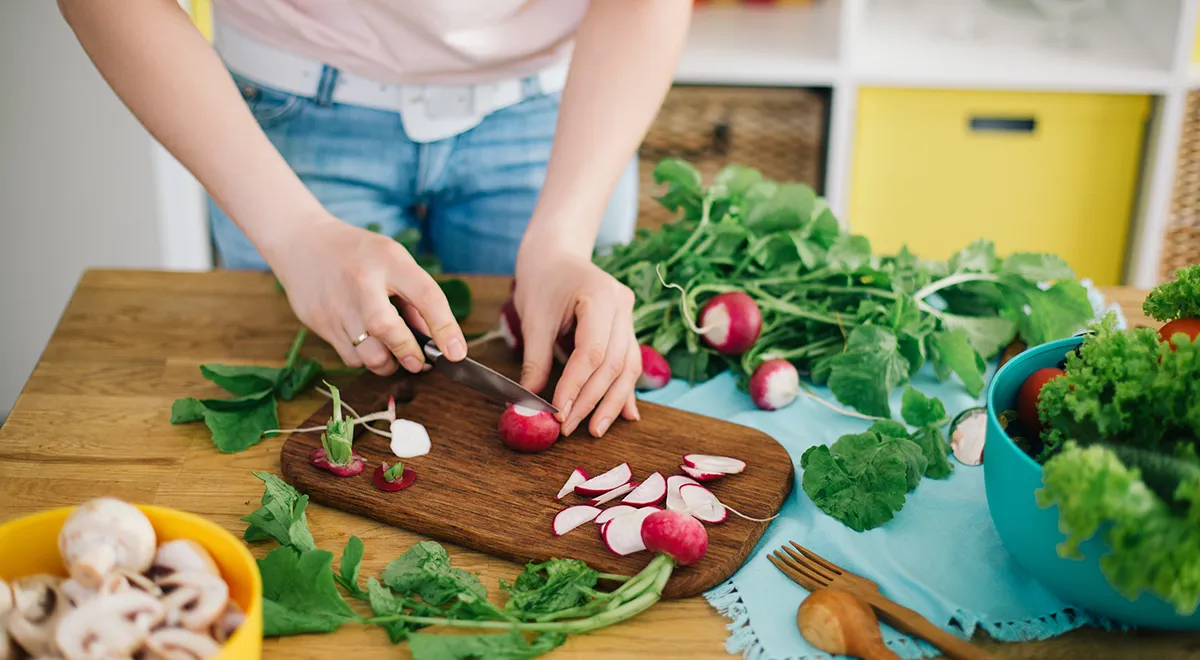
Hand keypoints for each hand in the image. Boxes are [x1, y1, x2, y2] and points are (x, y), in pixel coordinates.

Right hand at [267, 213, 466, 374]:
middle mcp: (361, 282)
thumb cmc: (359, 254)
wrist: (301, 242)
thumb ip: (416, 297)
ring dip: (389, 364)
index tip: (457, 354)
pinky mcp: (319, 322)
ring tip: (395, 355)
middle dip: (409, 353)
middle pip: (387, 329)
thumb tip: (436, 339)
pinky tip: (368, 344)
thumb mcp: (394, 260)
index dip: (447, 329)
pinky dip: (366, 359)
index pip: (426, 296)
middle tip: (420, 362)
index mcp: (389, 260)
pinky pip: (350, 357)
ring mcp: (336, 305)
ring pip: (368, 354)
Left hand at [514, 253, 641, 436]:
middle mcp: (623, 305)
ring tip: (596, 430)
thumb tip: (528, 403)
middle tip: (570, 428)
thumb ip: (534, 362)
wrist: (556, 254)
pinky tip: (626, 415)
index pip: (593, 352)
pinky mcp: (627, 328)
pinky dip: (624, 390)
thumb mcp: (533, 318)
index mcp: (601, 296)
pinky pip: (629, 363)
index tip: (558, 412)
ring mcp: (629, 316)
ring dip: (611, 402)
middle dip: (592, 400)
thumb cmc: (542, 280)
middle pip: (614, 364)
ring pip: (628, 368)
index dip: (576, 386)